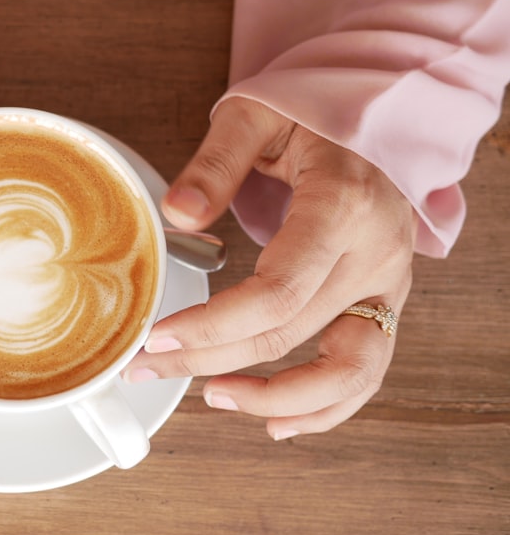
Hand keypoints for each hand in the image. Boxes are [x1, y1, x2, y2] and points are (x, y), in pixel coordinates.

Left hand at [127, 97, 416, 437]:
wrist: (372, 116)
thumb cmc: (311, 112)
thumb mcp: (254, 116)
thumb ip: (214, 164)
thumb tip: (175, 215)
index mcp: (342, 207)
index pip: (277, 292)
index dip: (214, 326)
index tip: (158, 339)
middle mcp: (376, 254)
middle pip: (290, 335)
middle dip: (210, 361)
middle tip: (147, 367)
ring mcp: (388, 283)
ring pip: (346, 371)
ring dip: (275, 399)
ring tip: (212, 399)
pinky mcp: (385, 300)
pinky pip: (366, 370)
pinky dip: (325, 406)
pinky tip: (277, 422)